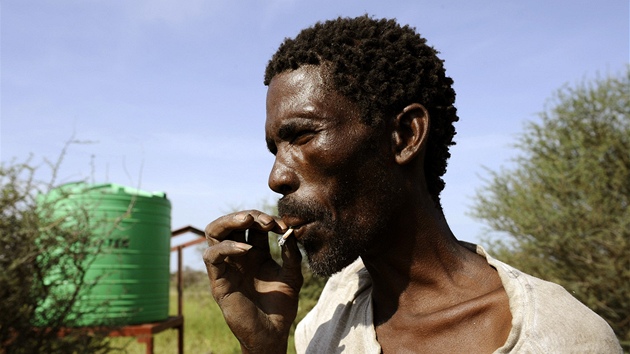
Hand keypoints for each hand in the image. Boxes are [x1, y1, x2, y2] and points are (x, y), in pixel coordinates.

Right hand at [203, 210, 302, 353]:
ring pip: (214, 232)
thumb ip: (291, 254)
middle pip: (232, 223)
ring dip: (230, 221)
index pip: (253, 224)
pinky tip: (246, 249)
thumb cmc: (281, 306)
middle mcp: (238, 256)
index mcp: (255, 252)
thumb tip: (291, 231)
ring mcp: (226, 266)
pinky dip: (227, 247)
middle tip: (267, 221)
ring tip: (249, 221)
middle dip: (249, 215)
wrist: (272, 333)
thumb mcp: (292, 275)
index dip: (267, 219)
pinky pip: (212, 256)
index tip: (284, 226)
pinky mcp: (218, 280)